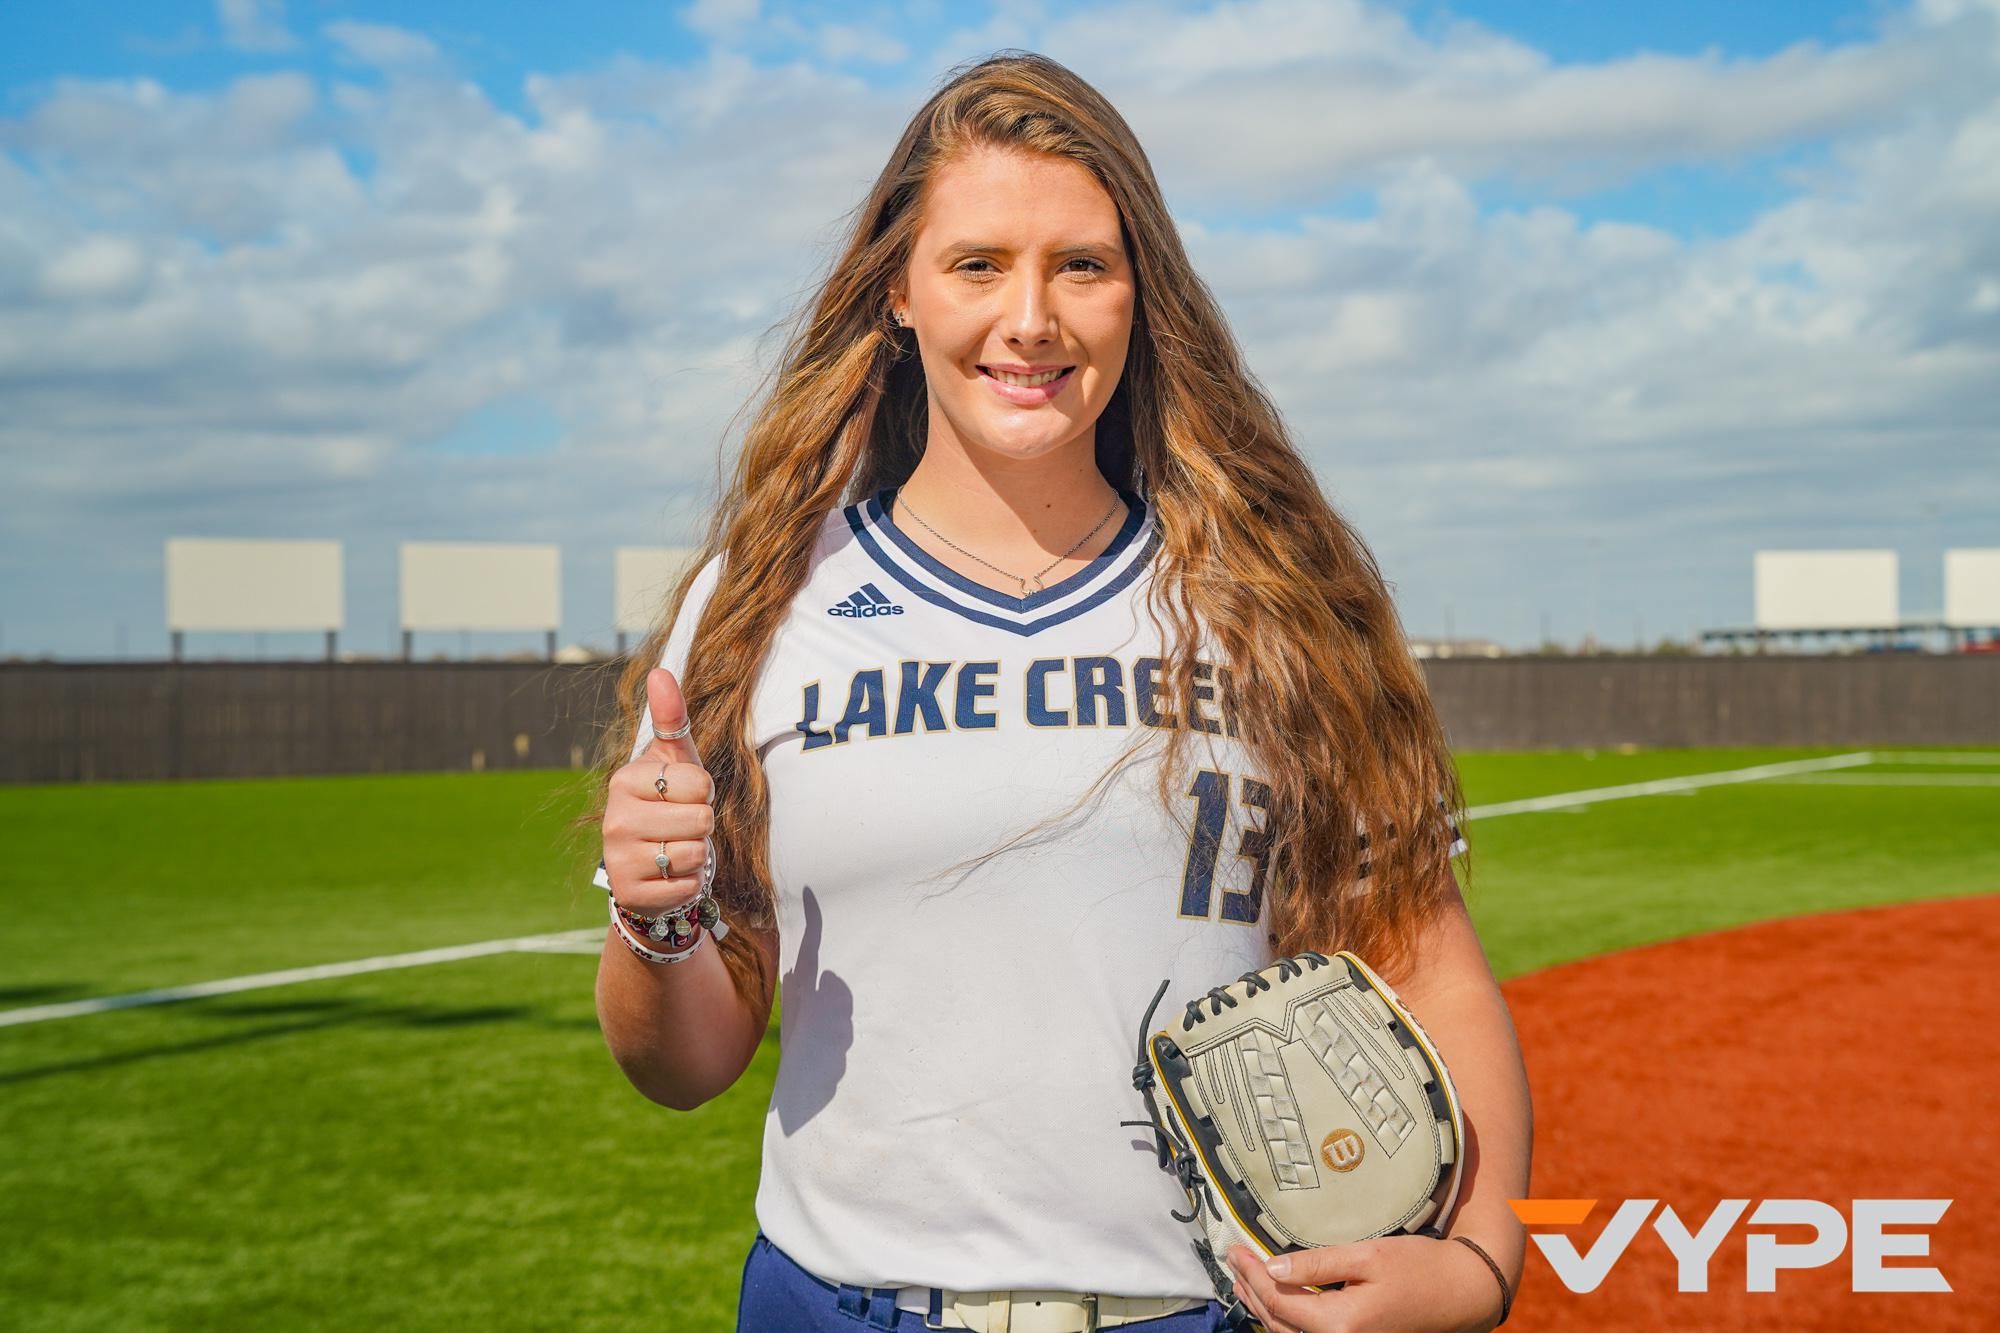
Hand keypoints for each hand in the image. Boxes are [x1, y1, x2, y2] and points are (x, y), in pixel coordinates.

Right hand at [601, 668, 714, 917]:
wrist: (647, 867)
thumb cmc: (669, 803)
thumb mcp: (674, 761)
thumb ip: (672, 718)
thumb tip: (661, 672)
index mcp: (625, 780)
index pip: (700, 783)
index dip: (705, 792)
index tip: (684, 796)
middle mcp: (614, 818)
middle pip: (701, 819)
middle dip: (702, 825)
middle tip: (681, 827)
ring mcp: (618, 858)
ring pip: (696, 853)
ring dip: (697, 856)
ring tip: (676, 849)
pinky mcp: (630, 893)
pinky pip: (688, 886)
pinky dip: (690, 884)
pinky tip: (670, 876)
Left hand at [1226, 1235, 1504, 1332]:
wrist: (1463, 1295)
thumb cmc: (1421, 1270)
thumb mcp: (1368, 1256)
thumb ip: (1317, 1264)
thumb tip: (1273, 1267)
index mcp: (1341, 1323)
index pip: (1278, 1299)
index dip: (1251, 1274)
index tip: (1235, 1250)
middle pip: (1278, 1322)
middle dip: (1250, 1291)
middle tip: (1233, 1261)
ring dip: (1263, 1308)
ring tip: (1245, 1280)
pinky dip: (1285, 1319)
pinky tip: (1277, 1301)